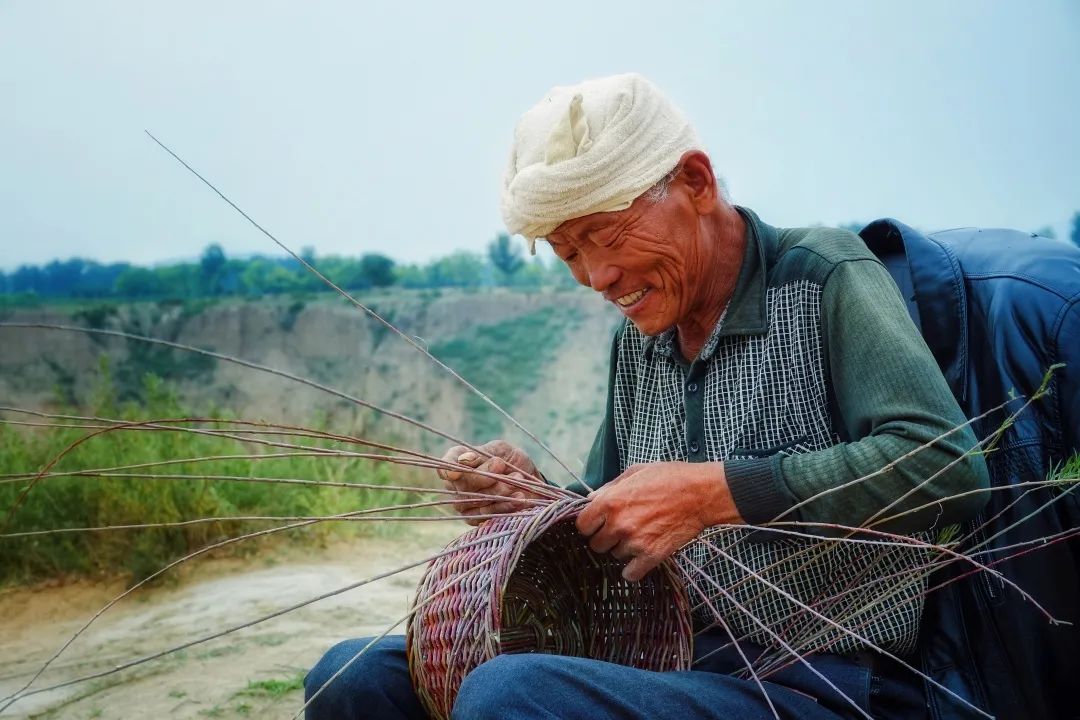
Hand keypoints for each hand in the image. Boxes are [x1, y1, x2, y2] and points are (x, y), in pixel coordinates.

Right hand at [437, 440, 543, 524]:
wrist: (528, 481)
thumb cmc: (510, 460)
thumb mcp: (500, 450)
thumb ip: (483, 454)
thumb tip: (465, 460)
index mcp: (456, 461)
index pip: (445, 466)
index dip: (449, 469)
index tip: (457, 471)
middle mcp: (455, 484)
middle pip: (463, 484)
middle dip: (486, 475)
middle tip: (503, 465)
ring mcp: (463, 504)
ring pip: (478, 500)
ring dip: (501, 489)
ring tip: (519, 479)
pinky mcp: (475, 519)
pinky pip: (488, 515)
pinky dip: (506, 505)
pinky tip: (520, 497)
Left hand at [575, 461, 742, 581]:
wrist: (701, 494)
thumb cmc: (670, 478)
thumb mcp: (636, 471)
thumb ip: (610, 486)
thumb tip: (591, 498)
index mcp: (610, 501)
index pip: (582, 525)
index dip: (590, 525)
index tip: (599, 523)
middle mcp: (618, 524)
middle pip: (596, 544)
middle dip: (606, 538)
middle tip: (621, 530)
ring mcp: (634, 542)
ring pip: (614, 556)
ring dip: (623, 549)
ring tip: (639, 536)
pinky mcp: (651, 556)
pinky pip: (630, 573)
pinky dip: (633, 569)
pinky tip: (641, 558)